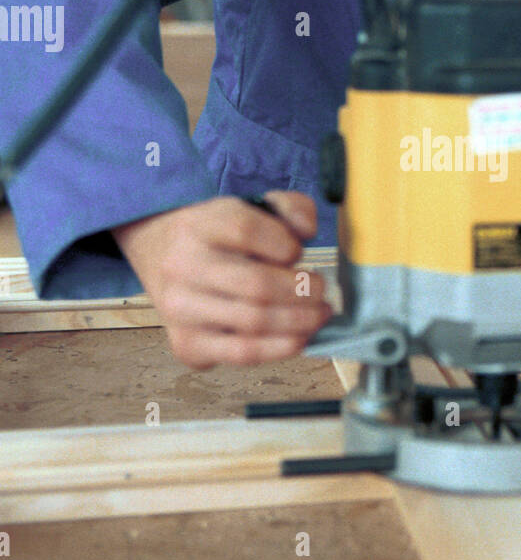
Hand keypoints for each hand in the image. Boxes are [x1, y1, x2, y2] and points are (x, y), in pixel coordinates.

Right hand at [112, 191, 331, 369]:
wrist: (161, 256)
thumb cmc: (219, 235)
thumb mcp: (251, 206)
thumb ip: (290, 207)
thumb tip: (306, 231)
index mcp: (199, 225)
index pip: (247, 231)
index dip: (286, 244)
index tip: (298, 251)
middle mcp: (182, 267)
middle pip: (257, 285)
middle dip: (303, 291)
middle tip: (321, 291)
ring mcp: (180, 310)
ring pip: (253, 323)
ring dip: (300, 322)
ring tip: (319, 314)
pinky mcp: (187, 345)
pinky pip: (242, 354)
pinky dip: (279, 349)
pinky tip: (299, 338)